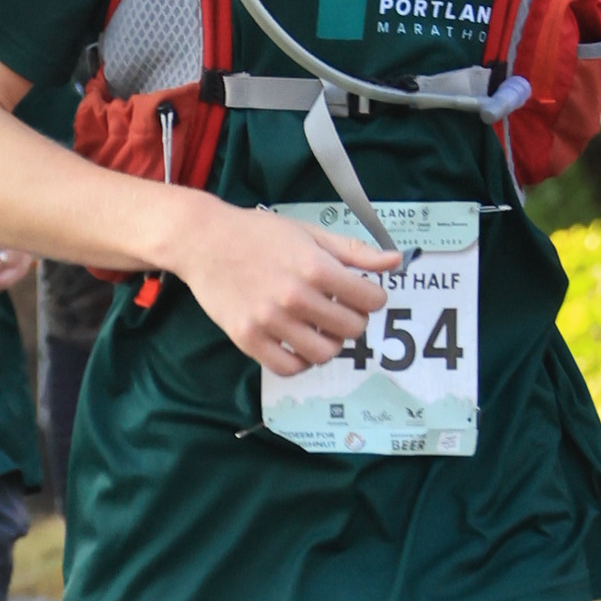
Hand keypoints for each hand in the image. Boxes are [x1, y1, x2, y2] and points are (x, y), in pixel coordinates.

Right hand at [173, 195, 403, 375]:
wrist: (203, 240)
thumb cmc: (259, 233)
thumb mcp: (310, 233)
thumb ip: (354, 251)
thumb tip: (396, 261)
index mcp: (315, 267)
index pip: (370, 299)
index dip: (372, 298)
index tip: (361, 294)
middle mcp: (295, 296)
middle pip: (352, 329)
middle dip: (352, 320)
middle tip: (338, 309)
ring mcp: (270, 321)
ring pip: (324, 353)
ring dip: (329, 343)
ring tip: (318, 328)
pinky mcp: (248, 339)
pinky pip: (289, 368)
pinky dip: (301, 360)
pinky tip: (298, 343)